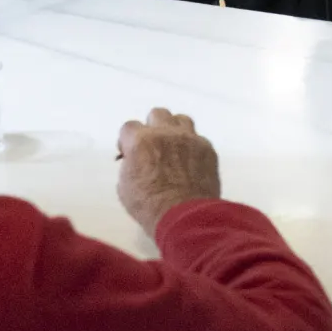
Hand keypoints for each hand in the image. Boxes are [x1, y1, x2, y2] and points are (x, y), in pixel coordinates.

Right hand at [116, 108, 220, 234]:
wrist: (185, 216)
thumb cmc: (149, 206)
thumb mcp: (124, 186)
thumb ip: (129, 164)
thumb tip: (134, 159)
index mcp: (141, 141)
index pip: (129, 127)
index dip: (127, 140)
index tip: (130, 153)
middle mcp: (166, 133)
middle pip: (157, 114)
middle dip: (152, 127)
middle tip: (153, 147)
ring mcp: (189, 138)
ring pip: (180, 119)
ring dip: (174, 130)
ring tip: (174, 148)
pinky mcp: (207, 148)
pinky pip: (198, 138)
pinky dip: (192, 147)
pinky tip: (190, 162)